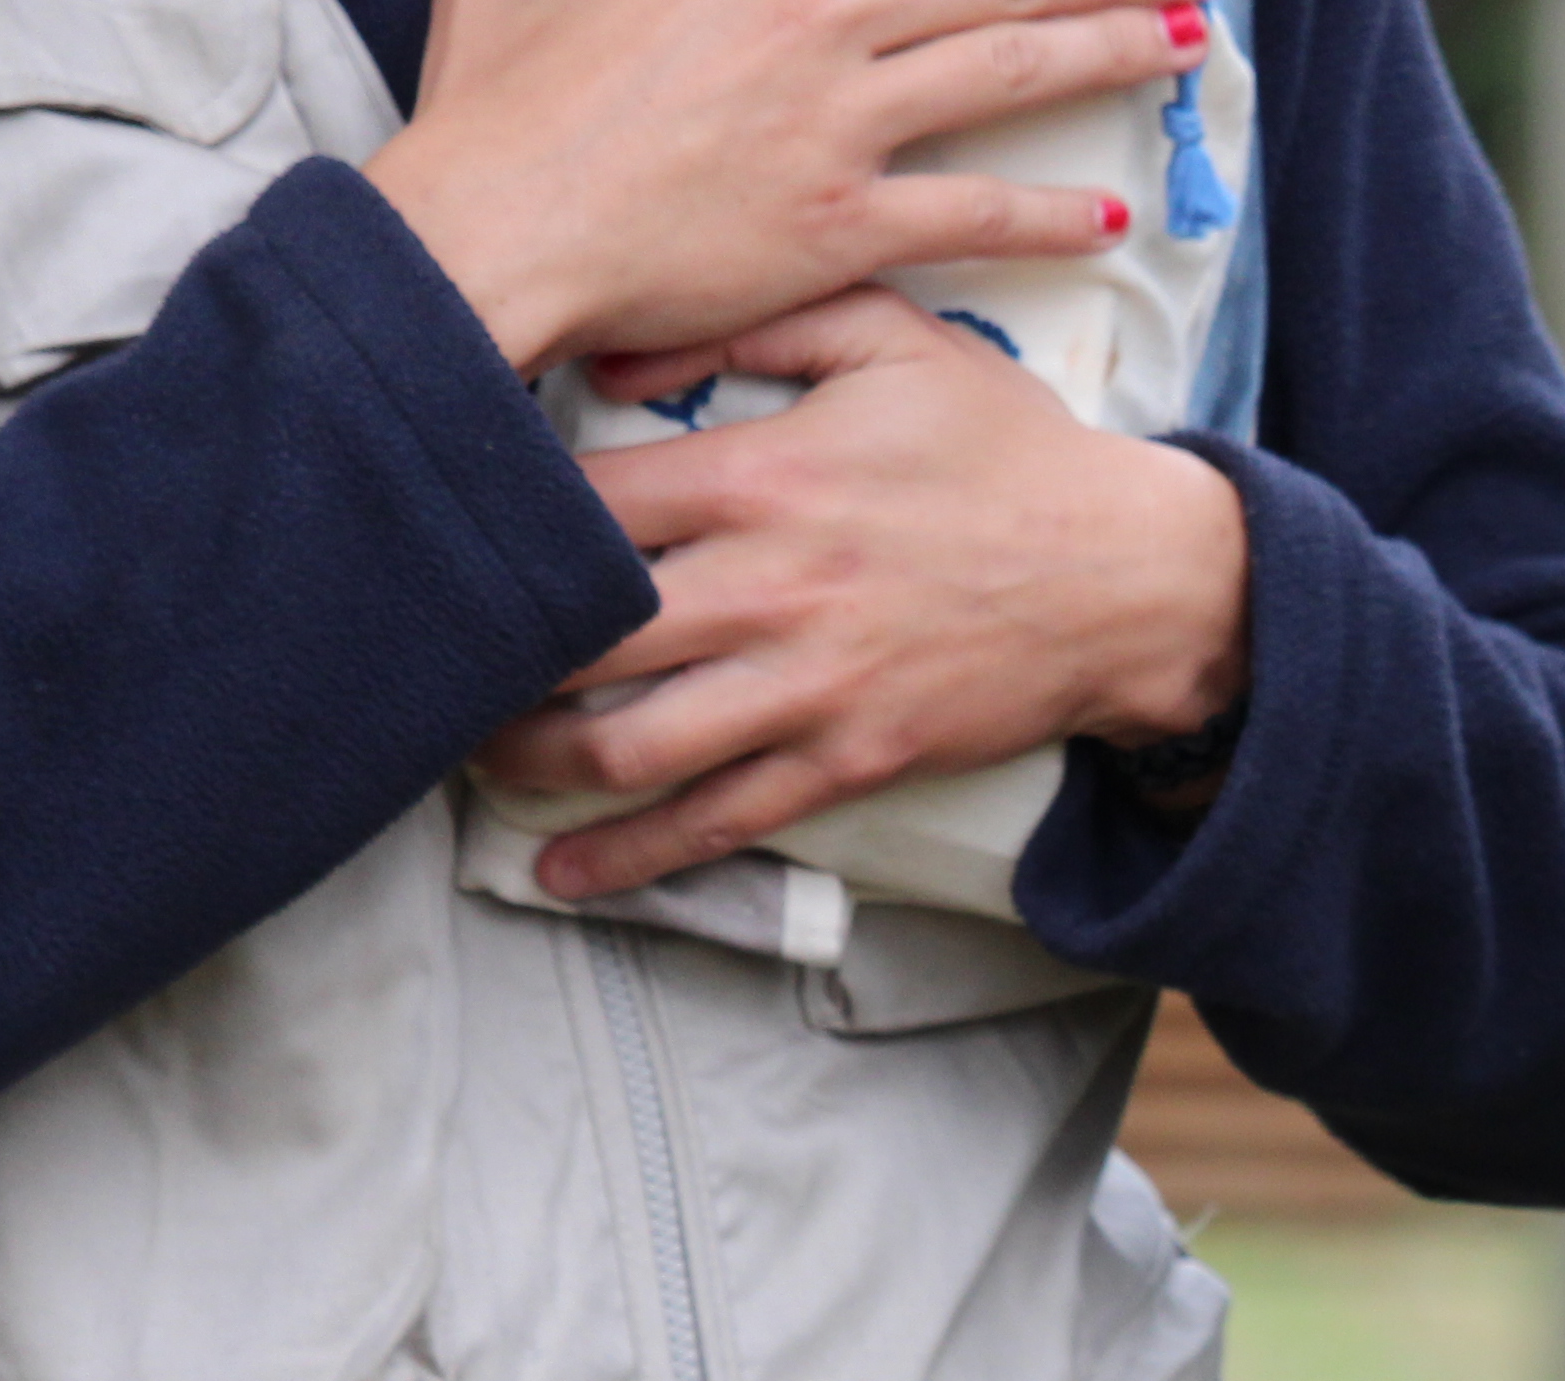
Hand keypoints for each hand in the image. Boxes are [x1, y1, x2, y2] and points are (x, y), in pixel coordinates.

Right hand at [367, 0, 1205, 373]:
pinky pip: (975, 211)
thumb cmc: (502, 101)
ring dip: (1105, 50)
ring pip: (1003, 68)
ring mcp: (833, 118)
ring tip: (1180, 42)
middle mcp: (810, 20)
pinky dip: (1051, 215)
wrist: (495, 224)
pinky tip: (1112, 218)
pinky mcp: (841, 220)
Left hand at [472, 293, 1252, 899]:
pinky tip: (567, 878)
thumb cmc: (1009, 452)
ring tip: (474, 762)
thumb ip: (755, 318)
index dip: (492, 518)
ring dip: (534, 766)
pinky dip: (633, 857)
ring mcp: (812, 685)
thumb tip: (611, 354)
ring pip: (632, 745)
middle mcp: (774, 587)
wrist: (1135, 576)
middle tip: (429, 662)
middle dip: (486, 659)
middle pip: (580, 635)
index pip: (585, 502)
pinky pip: (723, 820)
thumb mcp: (896, 337)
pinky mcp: (853, 758)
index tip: (432, 529)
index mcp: (768, 474)